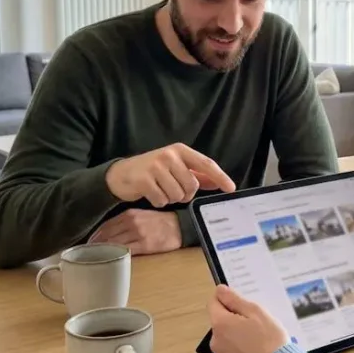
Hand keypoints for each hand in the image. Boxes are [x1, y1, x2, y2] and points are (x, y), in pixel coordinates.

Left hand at [88, 210, 182, 254]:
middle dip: (95, 245)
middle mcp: (132, 222)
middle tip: (87, 253)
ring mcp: (138, 233)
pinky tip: (112, 259)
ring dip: (104, 251)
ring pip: (114, 243)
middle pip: (107, 235)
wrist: (180, 226)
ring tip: (96, 258)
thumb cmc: (160, 223)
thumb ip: (125, 222)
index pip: (106, 226)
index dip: (95, 236)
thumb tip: (108, 234)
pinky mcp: (146, 244)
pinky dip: (117, 254)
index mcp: (129, 214)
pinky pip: (127, 250)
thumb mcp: (141, 215)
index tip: (88, 244)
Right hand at [105, 143, 236, 206]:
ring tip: (160, 189)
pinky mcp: (144, 180)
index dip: (220, 176)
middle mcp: (169, 155)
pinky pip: (162, 200)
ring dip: (170, 198)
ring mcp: (156, 166)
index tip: (231, 188)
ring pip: (177, 195)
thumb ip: (197, 175)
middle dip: (185, 194)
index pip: (206, 164)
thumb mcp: (176, 168)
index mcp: (180, 150)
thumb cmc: (153, 171)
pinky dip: (158, 201)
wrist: (122, 174)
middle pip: (192, 185)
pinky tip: (150, 193)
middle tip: (172, 189)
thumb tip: (218, 182)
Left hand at [207, 285, 290, 352]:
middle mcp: (216, 342)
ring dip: (236, 339)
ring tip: (257, 343)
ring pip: (226, 342)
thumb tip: (220, 290)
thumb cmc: (270, 339)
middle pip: (220, 324)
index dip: (225, 300)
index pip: (213, 303)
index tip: (239, 303)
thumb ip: (235, 300)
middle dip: (234, 322)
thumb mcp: (256, 312)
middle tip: (255, 325)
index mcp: (221, 324)